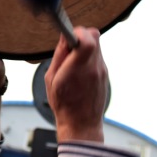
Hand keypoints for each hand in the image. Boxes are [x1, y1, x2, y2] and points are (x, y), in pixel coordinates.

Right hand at [44, 27, 106, 142]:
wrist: (81, 124)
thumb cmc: (64, 104)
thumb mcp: (51, 79)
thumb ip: (60, 55)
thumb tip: (65, 37)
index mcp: (78, 67)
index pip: (87, 37)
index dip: (77, 32)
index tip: (68, 37)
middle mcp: (94, 67)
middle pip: (94, 36)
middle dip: (81, 36)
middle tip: (70, 47)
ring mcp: (102, 70)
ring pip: (97, 45)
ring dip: (85, 47)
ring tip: (73, 62)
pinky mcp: (105, 74)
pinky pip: (98, 56)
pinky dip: (89, 57)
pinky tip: (79, 71)